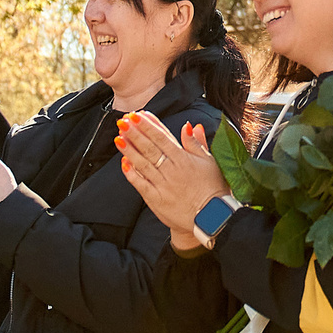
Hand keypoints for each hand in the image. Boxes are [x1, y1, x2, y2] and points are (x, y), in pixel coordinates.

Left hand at [118, 112, 227, 232]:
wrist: (212, 218)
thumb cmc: (213, 189)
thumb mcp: (210, 162)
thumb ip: (196, 143)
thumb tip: (190, 125)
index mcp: (184, 159)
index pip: (163, 138)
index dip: (150, 125)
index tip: (139, 115)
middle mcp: (172, 170)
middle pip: (150, 148)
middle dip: (136, 133)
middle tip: (124, 120)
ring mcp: (163, 185)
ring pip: (143, 164)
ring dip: (130, 149)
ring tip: (119, 136)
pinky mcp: (156, 199)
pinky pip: (141, 184)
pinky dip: (132, 173)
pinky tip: (123, 162)